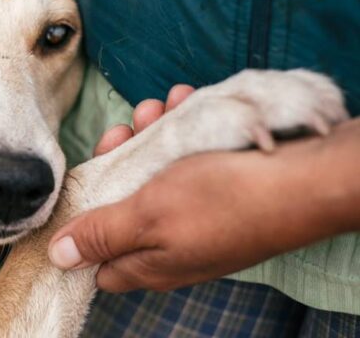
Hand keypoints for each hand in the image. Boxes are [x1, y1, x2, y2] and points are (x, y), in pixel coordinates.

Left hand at [49, 88, 359, 292]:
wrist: (303, 179)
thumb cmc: (223, 200)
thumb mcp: (146, 215)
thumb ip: (101, 234)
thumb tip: (60, 256)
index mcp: (149, 262)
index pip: (98, 260)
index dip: (81, 224)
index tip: (79, 183)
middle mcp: (170, 243)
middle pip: (122, 205)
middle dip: (116, 162)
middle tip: (123, 130)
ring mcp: (196, 217)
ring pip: (154, 174)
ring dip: (150, 136)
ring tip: (157, 107)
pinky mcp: (218, 190)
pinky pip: (187, 161)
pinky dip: (182, 131)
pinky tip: (185, 102)